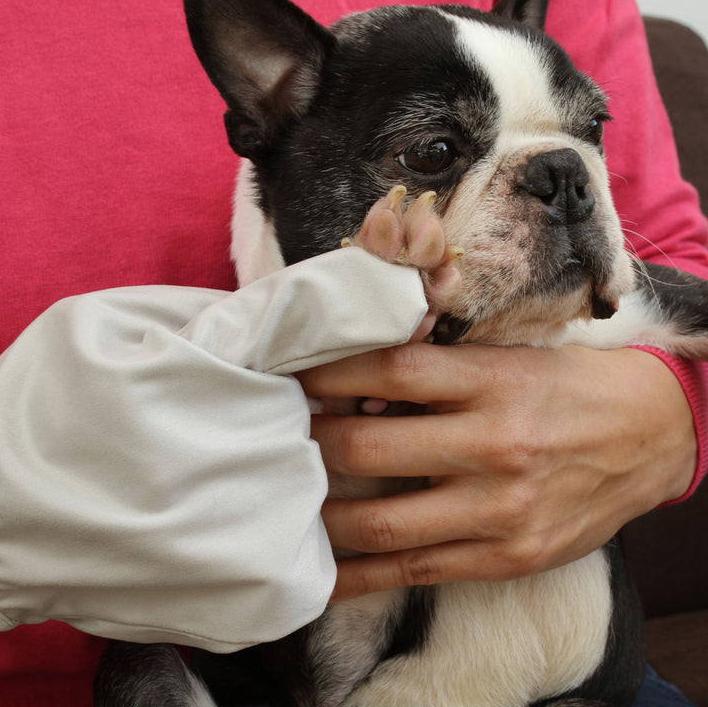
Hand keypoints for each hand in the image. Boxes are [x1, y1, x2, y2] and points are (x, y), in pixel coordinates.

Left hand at [297, 343, 695, 600]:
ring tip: (287, 499)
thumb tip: (358, 392)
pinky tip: (324, 572)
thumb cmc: (570, 386)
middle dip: (311, 442)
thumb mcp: (510, 357)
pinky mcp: (508, 556)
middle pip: (370, 448)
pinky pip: (415, 570)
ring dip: (320, 513)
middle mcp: (495, 445)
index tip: (293, 375)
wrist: (650, 436)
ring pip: (381, 521)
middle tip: (282, 435)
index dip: (328, 374)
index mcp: (493, 382)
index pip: (390, 371)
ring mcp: (501, 509)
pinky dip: (360, 575)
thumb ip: (440, 370)